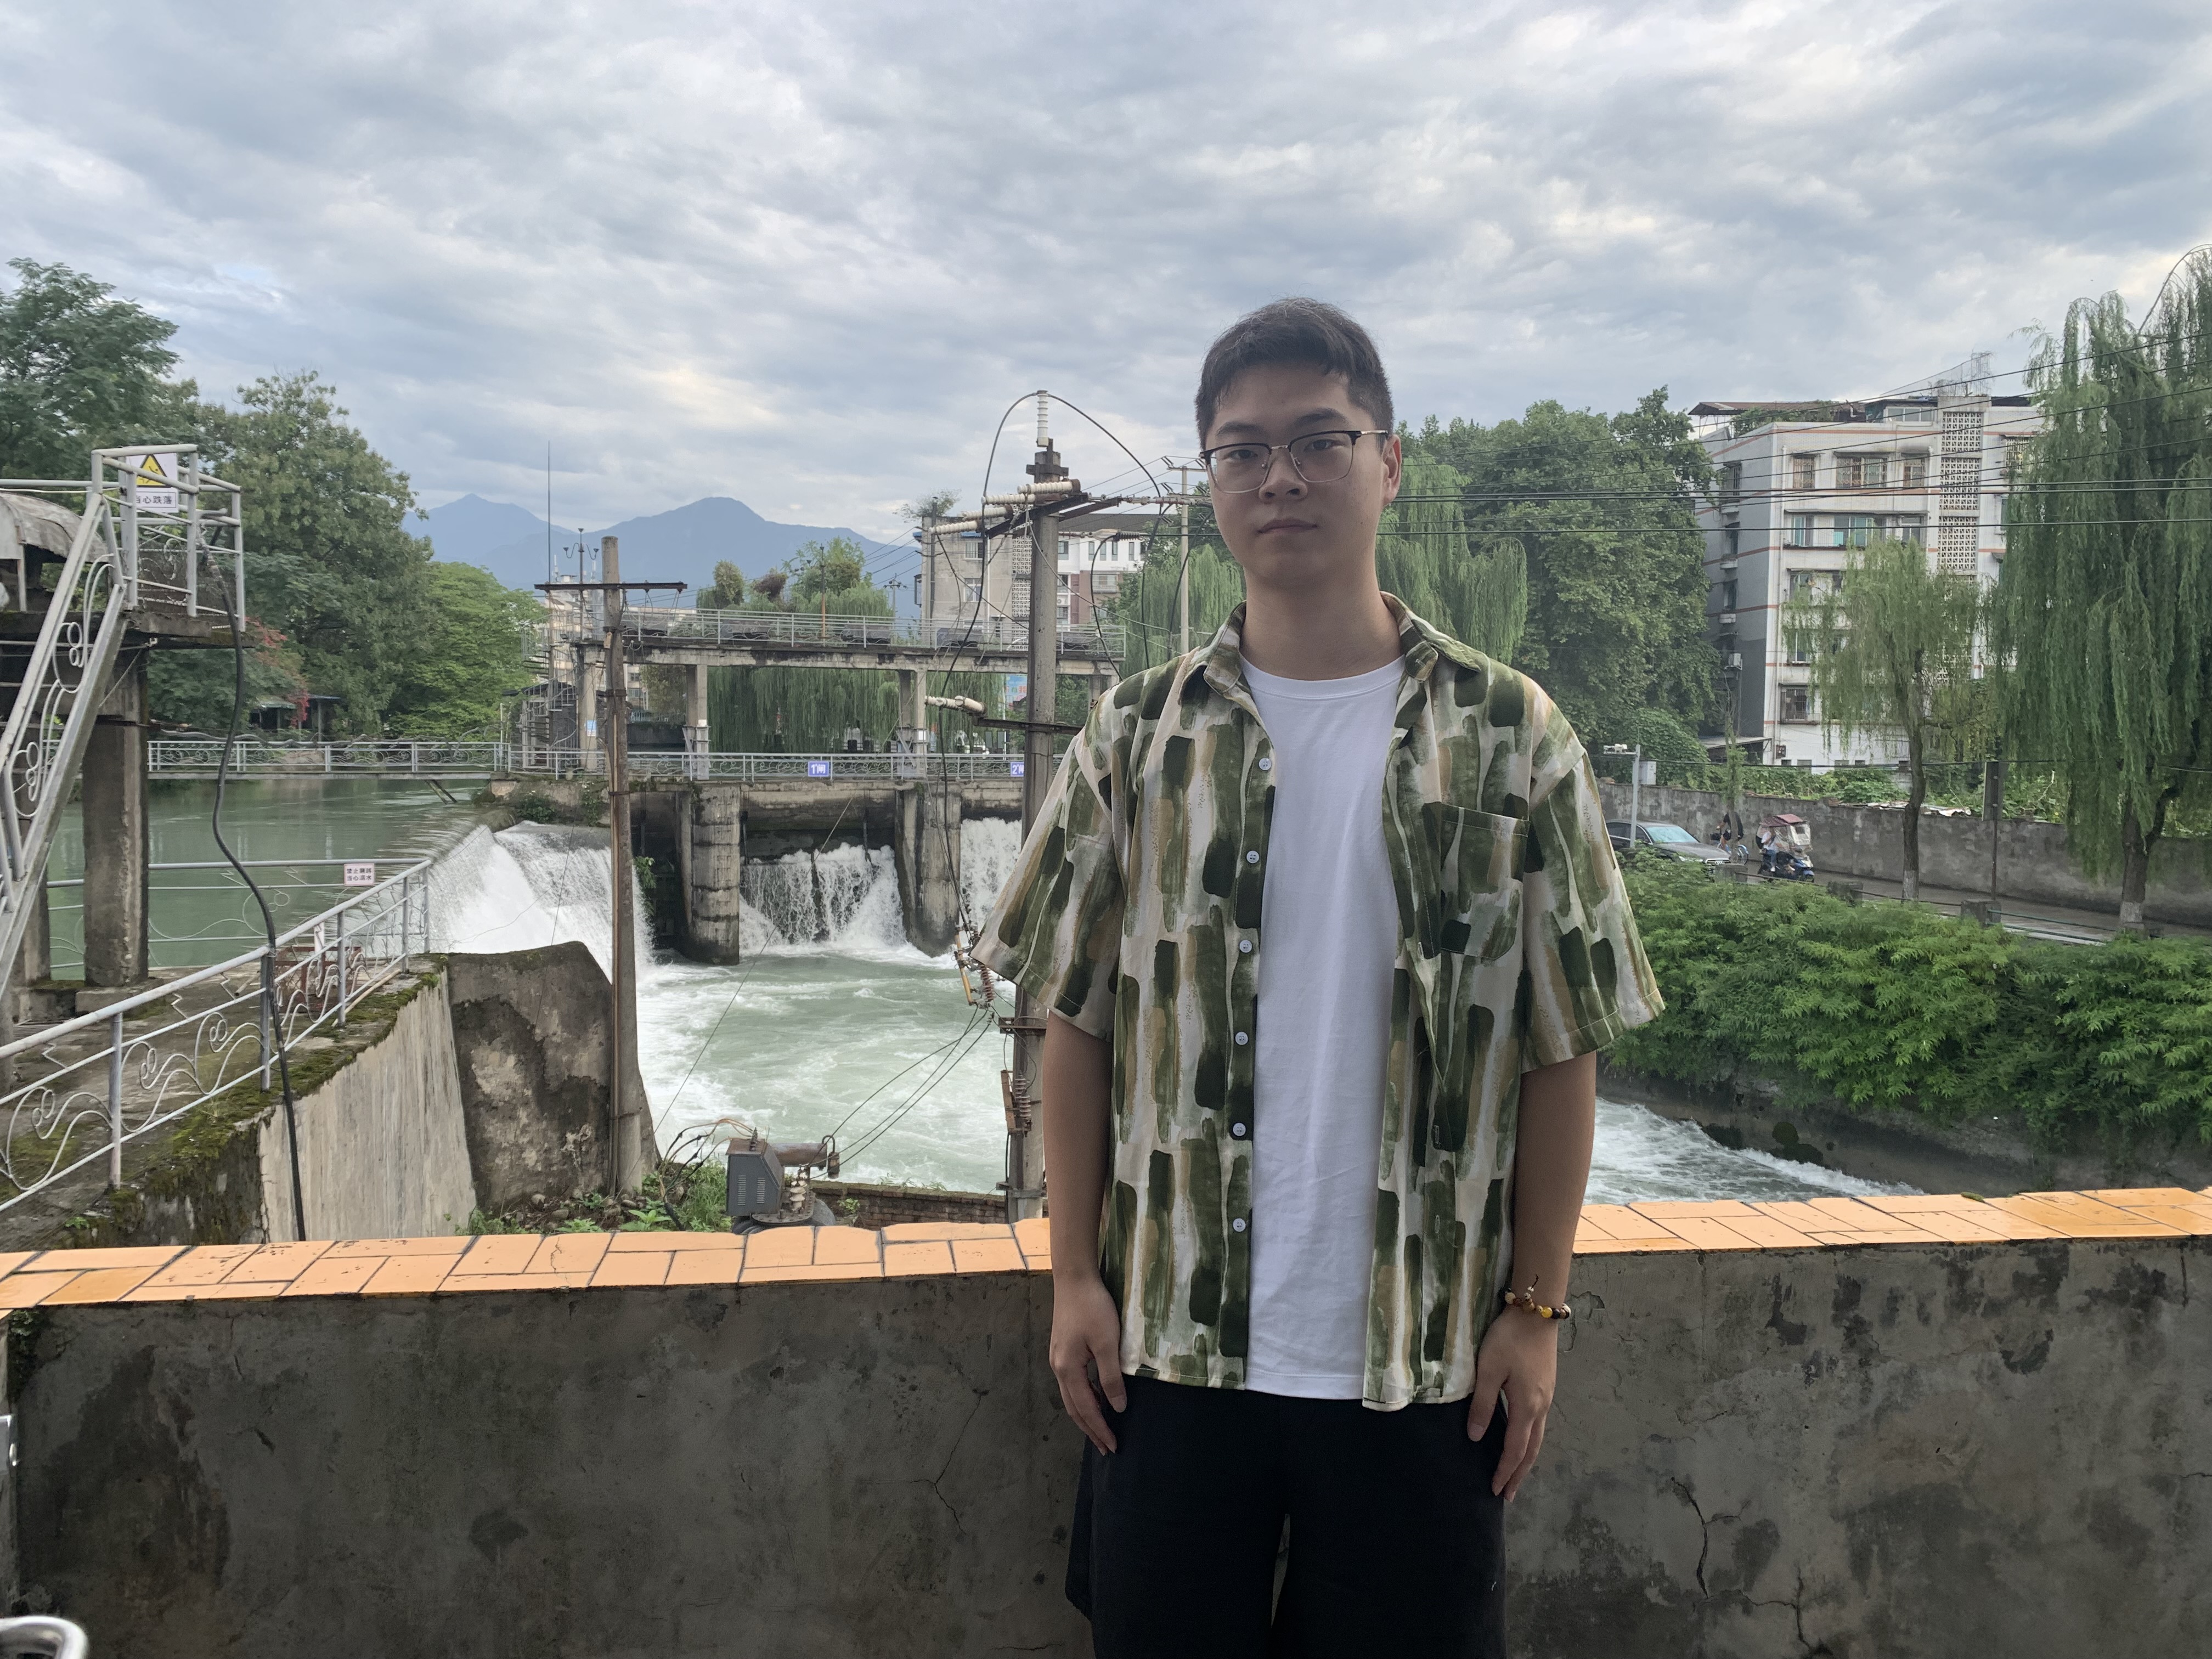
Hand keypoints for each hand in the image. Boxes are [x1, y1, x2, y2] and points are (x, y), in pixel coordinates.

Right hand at [1049, 1272, 1127, 1453]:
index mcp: (1068, 1369)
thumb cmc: (1093, 1308)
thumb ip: (1111, 1377)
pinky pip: (1073, 1384)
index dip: (1100, 1429)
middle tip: (1106, 1447)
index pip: (1086, 1409)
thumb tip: (1117, 1408)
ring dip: (1086, 1415)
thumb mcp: (1107, 1343)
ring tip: (1102, 1428)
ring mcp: (1058, 1359)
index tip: (1113, 1446)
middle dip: (1091, 1429)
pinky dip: (1084, 1397)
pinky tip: (1097, 1397)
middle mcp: (1058, 1368)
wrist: (1074, 1278)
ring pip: (1071, 1397)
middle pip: (1074, 1408)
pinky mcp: (1062, 1350)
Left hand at [1468, 1307, 1558, 1500]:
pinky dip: (1530, 1441)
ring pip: (1538, 1438)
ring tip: (1515, 1474)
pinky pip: (1539, 1425)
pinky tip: (1522, 1441)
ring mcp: (1546, 1397)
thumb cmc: (1509, 1339)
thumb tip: (1477, 1437)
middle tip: (1508, 1494)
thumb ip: (1483, 1404)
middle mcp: (1541, 1407)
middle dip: (1519, 1473)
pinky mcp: (1545, 1387)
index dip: (1505, 1470)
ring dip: (1526, 1459)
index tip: (1496, 1490)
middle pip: (1531, 1450)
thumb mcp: (1489, 1370)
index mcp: (1527, 1407)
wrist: (1537, 1313)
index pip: (1515, 1449)